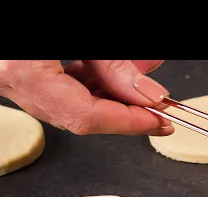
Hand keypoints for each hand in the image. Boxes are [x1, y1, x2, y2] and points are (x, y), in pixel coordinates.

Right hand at [0, 60, 173, 135]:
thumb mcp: (80, 32)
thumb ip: (113, 62)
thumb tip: (146, 92)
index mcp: (20, 68)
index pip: (84, 115)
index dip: (128, 122)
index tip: (160, 121)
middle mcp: (7, 76)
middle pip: (77, 113)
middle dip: (123, 107)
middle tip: (156, 101)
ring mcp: (7, 72)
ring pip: (67, 101)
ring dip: (108, 92)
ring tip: (139, 75)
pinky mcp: (13, 64)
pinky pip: (54, 84)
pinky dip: (87, 80)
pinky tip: (111, 70)